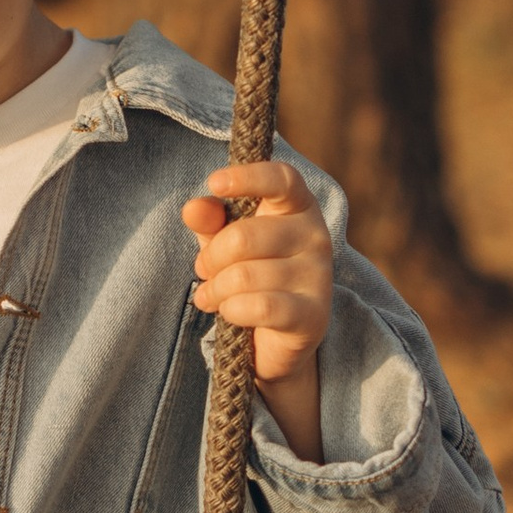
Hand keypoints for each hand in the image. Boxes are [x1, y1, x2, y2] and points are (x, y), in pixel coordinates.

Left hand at [182, 159, 333, 459]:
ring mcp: (319, 275)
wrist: (276, 336)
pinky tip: (229, 312)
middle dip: (211, 259)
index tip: (214, 183)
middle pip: (243, 237)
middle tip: (204, 271)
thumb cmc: (250, 273)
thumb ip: (209, 221)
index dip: (249, 177)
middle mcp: (316, 235)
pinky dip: (232, 311)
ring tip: (213, 296)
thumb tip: (193, 208)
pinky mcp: (314, 315)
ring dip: (216, 290)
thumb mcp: (223, 242)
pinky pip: (259, 307)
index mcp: (298, 206)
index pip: (281, 179)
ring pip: (244, 276)